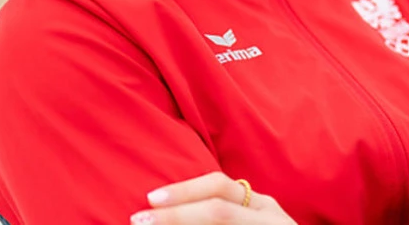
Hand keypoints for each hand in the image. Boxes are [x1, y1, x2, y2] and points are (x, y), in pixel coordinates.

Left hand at [130, 172, 296, 224]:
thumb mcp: (259, 222)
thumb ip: (230, 212)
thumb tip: (173, 208)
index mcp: (264, 208)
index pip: (220, 188)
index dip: (184, 191)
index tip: (151, 198)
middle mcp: (269, 220)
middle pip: (217, 212)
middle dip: (176, 215)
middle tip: (140, 220)